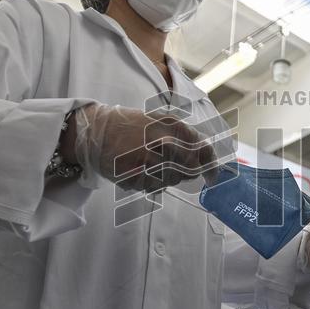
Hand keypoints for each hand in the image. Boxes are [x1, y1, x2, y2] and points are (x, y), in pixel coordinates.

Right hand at [73, 104, 217, 190]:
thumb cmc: (128, 126)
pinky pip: (154, 187)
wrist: (94, 132)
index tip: (215, 176)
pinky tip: (139, 170)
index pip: (202, 149)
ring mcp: (150, 160)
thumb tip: (204, 155)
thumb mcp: (158, 120)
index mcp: (172, 126)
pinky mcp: (136, 176)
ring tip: (149, 163)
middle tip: (172, 167)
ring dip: (166, 177)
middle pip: (190, 169)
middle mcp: (164, 142)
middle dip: (186, 172)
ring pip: (172, 180)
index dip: (212, 165)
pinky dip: (150, 183)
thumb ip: (182, 135)